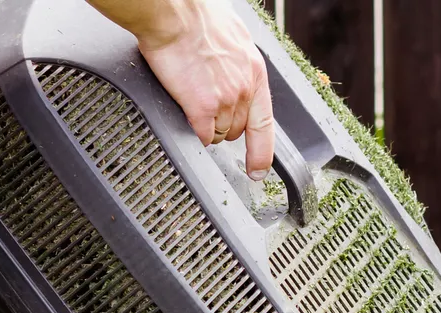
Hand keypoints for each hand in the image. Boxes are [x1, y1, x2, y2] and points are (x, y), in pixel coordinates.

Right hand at [85, 0, 274, 178]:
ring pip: (219, 134)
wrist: (175, 14)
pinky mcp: (201, 108)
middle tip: (207, 106)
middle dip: (224, 125)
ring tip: (194, 101)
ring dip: (208, 126)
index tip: (259, 170)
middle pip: (237, 130)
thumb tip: (236, 68)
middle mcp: (244, 90)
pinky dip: (196, 131)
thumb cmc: (197, 17)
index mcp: (254, 72)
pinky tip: (189, 115)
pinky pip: (203, 136)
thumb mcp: (234, 38)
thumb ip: (239, 62)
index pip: (265, 124)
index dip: (263, 152)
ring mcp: (224, 102)